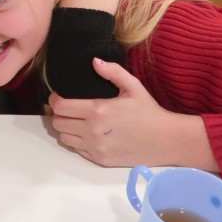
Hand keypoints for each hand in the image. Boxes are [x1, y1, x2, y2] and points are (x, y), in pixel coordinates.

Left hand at [48, 59, 193, 167]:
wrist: (166, 140)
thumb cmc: (149, 112)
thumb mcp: (133, 86)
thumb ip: (112, 72)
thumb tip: (94, 61)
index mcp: (98, 111)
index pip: (60, 107)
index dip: (55, 100)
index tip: (58, 96)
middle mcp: (93, 131)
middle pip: (57, 123)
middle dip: (59, 114)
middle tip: (68, 109)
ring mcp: (95, 148)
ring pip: (64, 138)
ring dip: (66, 129)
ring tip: (77, 122)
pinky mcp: (100, 160)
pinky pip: (77, 150)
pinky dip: (77, 142)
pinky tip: (88, 134)